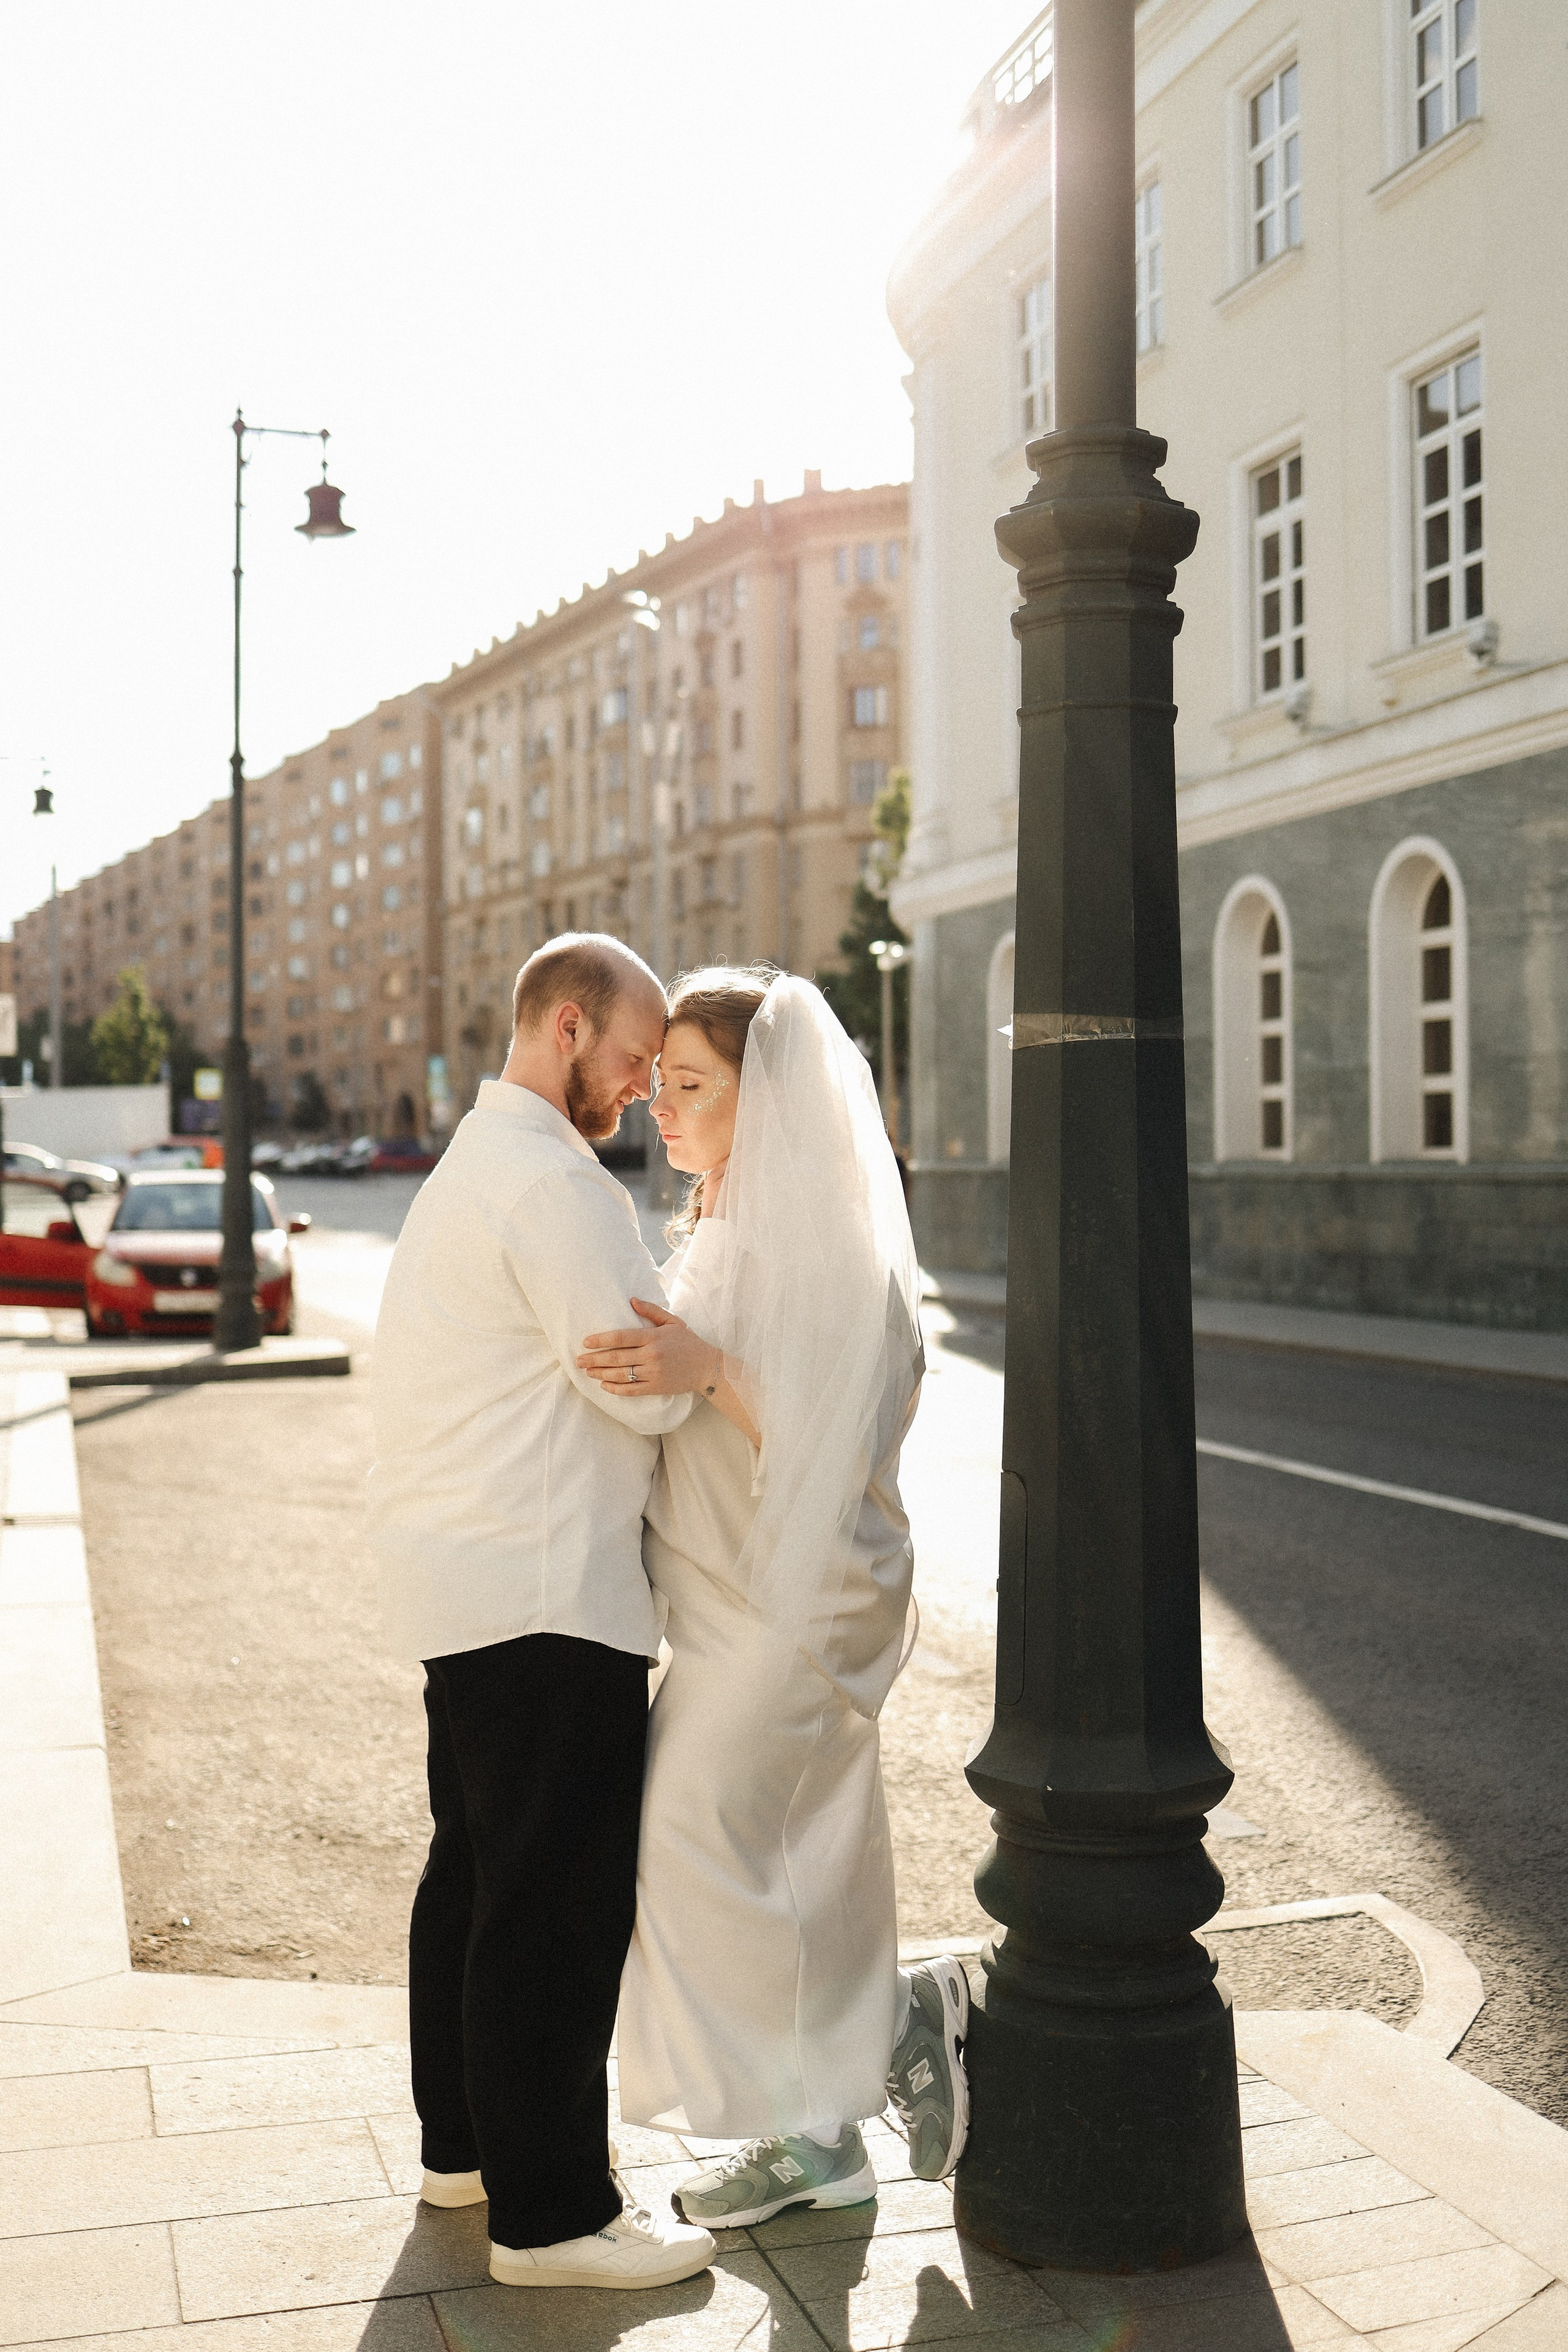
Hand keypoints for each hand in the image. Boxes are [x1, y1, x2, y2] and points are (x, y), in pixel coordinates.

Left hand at [577, 1299, 720, 1398]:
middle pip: (616, 1357)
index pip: (621, 1337)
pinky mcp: (656, 1387)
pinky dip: (616, 1389)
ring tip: (588, 1372)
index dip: (600, 1340)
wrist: (707, 1366)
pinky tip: (604, 1386)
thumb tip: (631, 1300)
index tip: (585, 1342)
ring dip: (601, 1374)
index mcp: (653, 1337)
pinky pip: (632, 1390)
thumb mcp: (672, 1321)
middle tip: (578, 1360)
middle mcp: (651, 1355)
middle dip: (594, 1359)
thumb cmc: (688, 1341)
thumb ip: (651, 1310)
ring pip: (621, 1374)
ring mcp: (654, 1373)